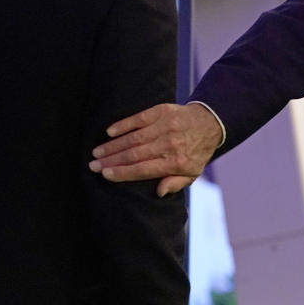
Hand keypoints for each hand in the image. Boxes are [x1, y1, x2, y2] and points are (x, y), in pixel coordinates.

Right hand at [89, 102, 223, 196]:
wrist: (210, 123)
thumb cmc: (197, 151)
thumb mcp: (193, 173)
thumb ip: (176, 183)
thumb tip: (159, 192)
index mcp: (175, 161)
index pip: (143, 169)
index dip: (123, 172)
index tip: (105, 174)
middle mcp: (169, 144)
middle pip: (134, 154)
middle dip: (111, 160)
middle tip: (93, 165)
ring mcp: (165, 126)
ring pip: (134, 137)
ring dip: (113, 145)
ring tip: (97, 152)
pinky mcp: (162, 112)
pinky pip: (139, 118)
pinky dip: (123, 125)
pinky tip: (110, 132)